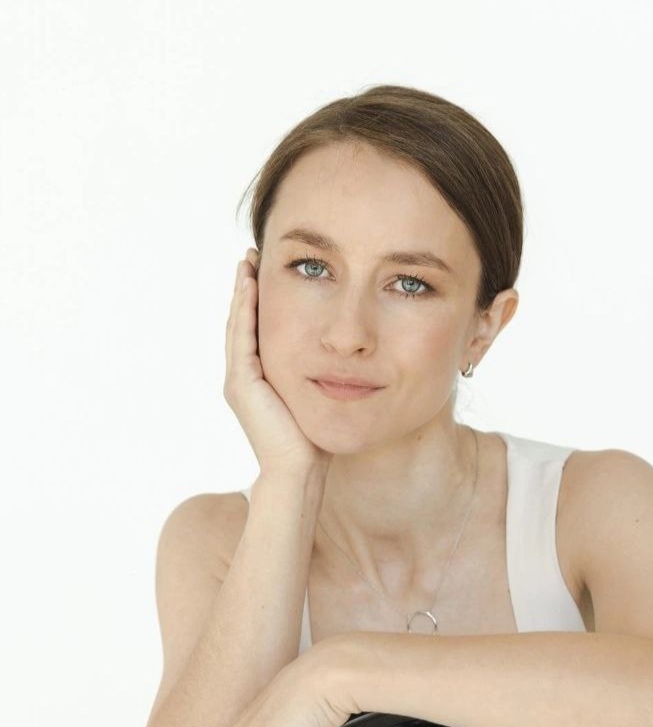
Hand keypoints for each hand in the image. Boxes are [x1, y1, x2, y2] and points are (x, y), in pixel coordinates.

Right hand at [224, 248, 331, 476]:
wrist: (299, 471)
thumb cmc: (313, 440)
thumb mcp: (315, 397)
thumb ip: (316, 375)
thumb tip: (340, 358)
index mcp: (258, 380)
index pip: (255, 330)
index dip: (257, 301)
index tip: (265, 271)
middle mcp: (243, 377)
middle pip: (242, 322)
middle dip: (246, 288)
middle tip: (250, 256)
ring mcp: (239, 380)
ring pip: (238, 325)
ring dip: (242, 292)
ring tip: (247, 262)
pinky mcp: (242, 384)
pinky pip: (243, 338)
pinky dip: (245, 311)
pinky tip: (251, 286)